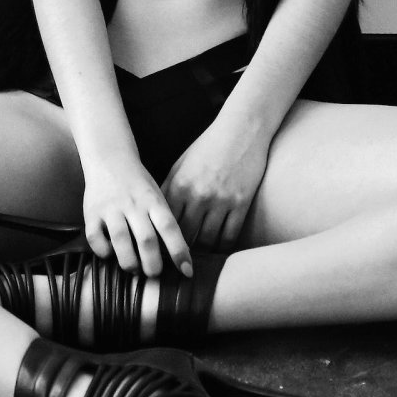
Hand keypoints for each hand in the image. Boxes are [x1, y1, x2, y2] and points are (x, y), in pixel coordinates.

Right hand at [82, 152, 192, 278]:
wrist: (110, 158)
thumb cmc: (139, 185)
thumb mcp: (157, 196)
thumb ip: (164, 221)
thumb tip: (180, 256)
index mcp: (153, 200)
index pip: (170, 227)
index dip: (179, 251)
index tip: (187, 271)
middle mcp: (133, 204)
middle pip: (146, 240)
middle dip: (152, 264)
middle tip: (154, 274)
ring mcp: (111, 208)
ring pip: (120, 242)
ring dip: (129, 263)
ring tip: (134, 269)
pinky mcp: (91, 213)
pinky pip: (95, 239)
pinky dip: (104, 252)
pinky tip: (111, 253)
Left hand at [160, 113, 271, 250]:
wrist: (241, 130)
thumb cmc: (208, 147)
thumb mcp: (181, 165)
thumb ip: (168, 190)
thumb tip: (155, 215)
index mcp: (178, 185)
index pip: (163, 223)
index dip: (160, 242)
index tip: (158, 254)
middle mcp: (197, 196)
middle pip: (183, 237)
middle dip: (178, 253)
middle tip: (176, 266)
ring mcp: (220, 200)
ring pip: (207, 242)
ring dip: (202, 254)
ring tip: (197, 263)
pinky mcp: (241, 203)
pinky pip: (230, 236)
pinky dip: (223, 248)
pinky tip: (219, 253)